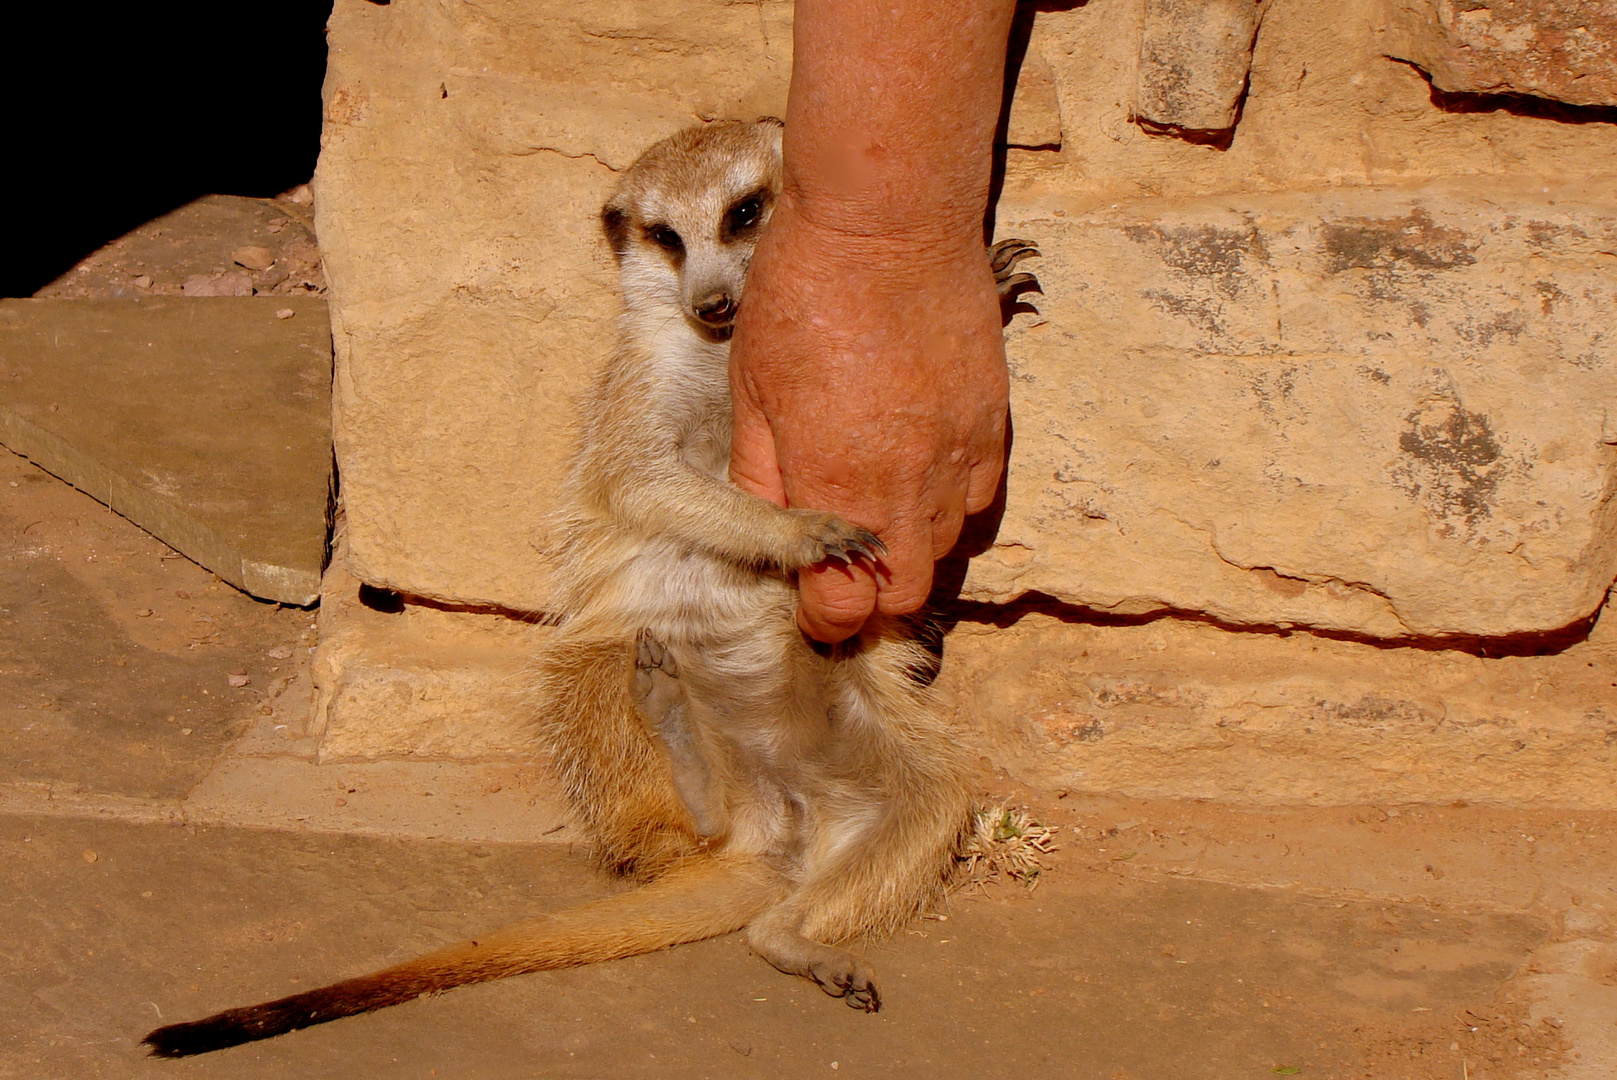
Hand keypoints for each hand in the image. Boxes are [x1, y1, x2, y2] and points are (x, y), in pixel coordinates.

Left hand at [729, 196, 1008, 642]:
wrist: (888, 221)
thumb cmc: (804, 296)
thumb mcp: (753, 392)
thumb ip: (762, 480)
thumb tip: (769, 541)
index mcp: (836, 485)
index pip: (844, 607)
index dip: (823, 621)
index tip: (809, 607)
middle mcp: (906, 486)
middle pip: (905, 596)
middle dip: (870, 601)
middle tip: (842, 575)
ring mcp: (959, 456)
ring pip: (945, 552)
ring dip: (908, 554)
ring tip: (876, 519)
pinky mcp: (991, 423)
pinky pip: (979, 500)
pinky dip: (949, 508)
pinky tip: (918, 477)